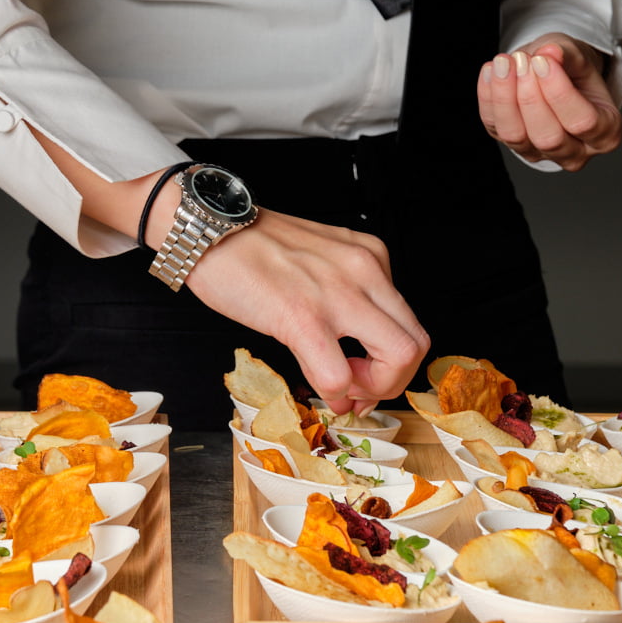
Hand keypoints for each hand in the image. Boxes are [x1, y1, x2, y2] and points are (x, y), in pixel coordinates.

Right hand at [185, 210, 429, 415]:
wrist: (206, 228)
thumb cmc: (249, 247)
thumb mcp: (316, 261)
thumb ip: (341, 299)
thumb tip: (349, 357)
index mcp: (370, 256)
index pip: (408, 322)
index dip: (392, 363)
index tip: (363, 376)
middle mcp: (365, 270)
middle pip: (415, 344)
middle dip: (392, 381)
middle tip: (358, 389)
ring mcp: (338, 292)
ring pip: (397, 358)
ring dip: (371, 389)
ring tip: (341, 387)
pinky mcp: (303, 316)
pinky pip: (338, 375)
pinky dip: (333, 393)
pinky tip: (315, 385)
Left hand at [477, 32, 621, 171]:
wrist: (555, 76)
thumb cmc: (574, 71)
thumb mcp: (581, 57)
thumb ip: (568, 54)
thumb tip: (549, 52)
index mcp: (605, 134)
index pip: (582, 121)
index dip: (558, 91)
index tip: (542, 61)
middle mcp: (575, 152)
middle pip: (547, 136)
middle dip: (530, 96)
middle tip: (522, 60)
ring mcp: (540, 154)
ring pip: (515, 136)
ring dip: (504, 97)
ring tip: (504, 63)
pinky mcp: (511, 146)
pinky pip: (494, 127)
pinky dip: (488, 97)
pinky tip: (490, 71)